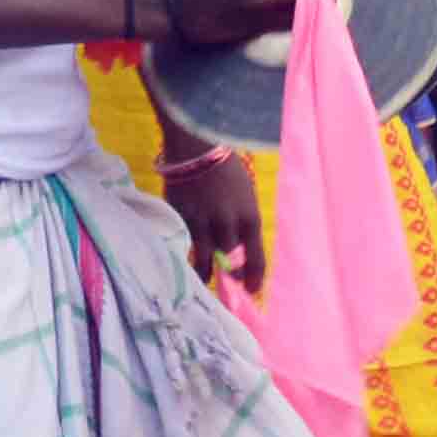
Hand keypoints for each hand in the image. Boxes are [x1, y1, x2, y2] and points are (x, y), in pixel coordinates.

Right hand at [164, 144, 264, 286]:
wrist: (196, 146)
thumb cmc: (226, 169)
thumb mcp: (245, 195)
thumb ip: (242, 222)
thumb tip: (237, 249)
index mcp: (249, 216)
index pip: (256, 258)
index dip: (254, 279)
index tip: (252, 291)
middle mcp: (227, 224)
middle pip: (230, 261)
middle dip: (231, 275)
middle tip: (230, 283)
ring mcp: (202, 223)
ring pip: (205, 259)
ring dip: (207, 271)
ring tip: (207, 277)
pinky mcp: (181, 219)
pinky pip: (186, 246)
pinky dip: (189, 254)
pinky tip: (189, 258)